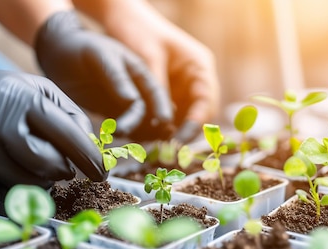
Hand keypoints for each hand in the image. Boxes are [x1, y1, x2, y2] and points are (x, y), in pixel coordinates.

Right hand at [0, 50, 106, 201]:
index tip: (102, 173)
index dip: (89, 158)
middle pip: (47, 164)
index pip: (67, 135)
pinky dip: (19, 189)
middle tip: (66, 169)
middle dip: (63, 170)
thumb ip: (69, 115)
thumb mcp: (35, 89)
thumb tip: (93, 150)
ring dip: (42, 182)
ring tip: (39, 168)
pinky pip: (4, 193)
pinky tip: (17, 174)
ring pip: (26, 183)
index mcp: (23, 99)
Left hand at [34, 10, 172, 140]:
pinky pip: (124, 127)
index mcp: (139, 71)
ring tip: (132, 146)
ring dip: (140, 135)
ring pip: (140, 122)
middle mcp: (137, 88)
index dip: (162, 106)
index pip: (155, 91)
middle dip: (145, 125)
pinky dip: (127, 137)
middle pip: (148, 111)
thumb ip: (116, 77)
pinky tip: (125, 146)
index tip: (163, 121)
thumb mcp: (100, 55)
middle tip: (125, 133)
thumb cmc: (83, 47)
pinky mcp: (112, 113)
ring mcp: (125, 102)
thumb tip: (133, 101)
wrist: (61, 51)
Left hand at [91, 1, 218, 142]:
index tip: (180, 142)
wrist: (121, 16)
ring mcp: (182, 86)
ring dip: (172, 135)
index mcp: (199, 66)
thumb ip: (157, 88)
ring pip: (183, 118)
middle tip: (168, 154)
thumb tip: (163, 121)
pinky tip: (147, 139)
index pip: (206, 103)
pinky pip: (168, 115)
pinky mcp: (167, 92)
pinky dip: (160, 128)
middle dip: (185, 135)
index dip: (195, 125)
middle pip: (198, 115)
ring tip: (156, 151)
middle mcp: (195, 79)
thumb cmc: (138, 30)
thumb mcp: (148, 57)